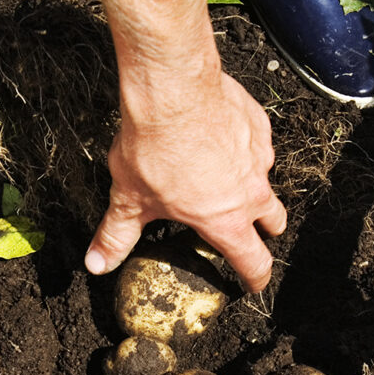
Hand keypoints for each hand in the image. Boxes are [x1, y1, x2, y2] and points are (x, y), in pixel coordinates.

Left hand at [84, 67, 286, 292]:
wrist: (172, 91)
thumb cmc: (155, 146)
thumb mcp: (129, 198)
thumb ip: (117, 235)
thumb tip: (98, 263)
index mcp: (225, 220)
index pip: (254, 261)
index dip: (256, 278)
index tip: (255, 283)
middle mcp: (250, 192)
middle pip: (275, 222)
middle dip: (266, 231)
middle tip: (250, 230)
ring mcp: (259, 157)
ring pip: (266, 179)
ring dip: (251, 183)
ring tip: (223, 173)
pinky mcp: (258, 126)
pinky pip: (258, 143)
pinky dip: (243, 146)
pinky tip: (218, 137)